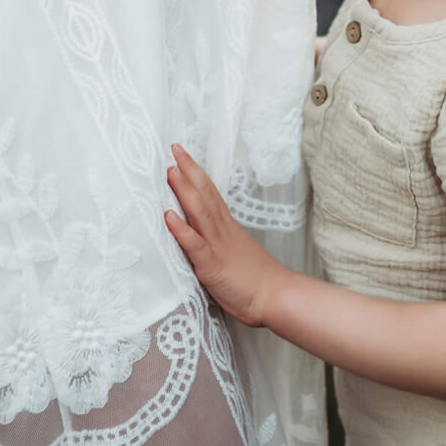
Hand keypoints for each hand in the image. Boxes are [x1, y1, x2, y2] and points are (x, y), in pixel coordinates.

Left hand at [163, 143, 291, 326]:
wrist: (277, 296)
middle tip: (174, 149)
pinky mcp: (212, 265)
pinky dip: (181, 229)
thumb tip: (203, 234)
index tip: (182, 156)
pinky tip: (168, 216)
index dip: (195, 174)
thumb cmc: (256, 280)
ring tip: (170, 171)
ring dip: (183, 190)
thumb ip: (218, 241)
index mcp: (226, 227)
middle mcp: (221, 230)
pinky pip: (195, 244)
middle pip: (204, 194)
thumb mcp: (235, 253)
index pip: (210, 193)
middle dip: (188, 171)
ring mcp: (217, 245)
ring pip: (199, 212)